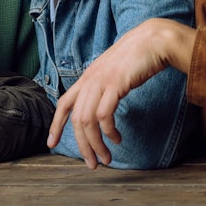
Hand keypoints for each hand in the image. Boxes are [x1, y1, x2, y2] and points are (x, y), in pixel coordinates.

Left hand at [47, 18, 195, 167]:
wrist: (153, 41)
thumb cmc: (137, 58)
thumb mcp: (113, 73)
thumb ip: (104, 86)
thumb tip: (102, 107)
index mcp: (87, 77)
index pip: (63, 103)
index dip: (56, 125)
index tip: (51, 144)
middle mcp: (90, 79)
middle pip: (76, 119)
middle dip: (82, 146)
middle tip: (92, 164)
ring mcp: (101, 81)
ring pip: (87, 121)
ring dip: (96, 144)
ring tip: (106, 158)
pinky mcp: (115, 84)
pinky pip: (104, 115)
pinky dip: (109, 132)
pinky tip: (117, 139)